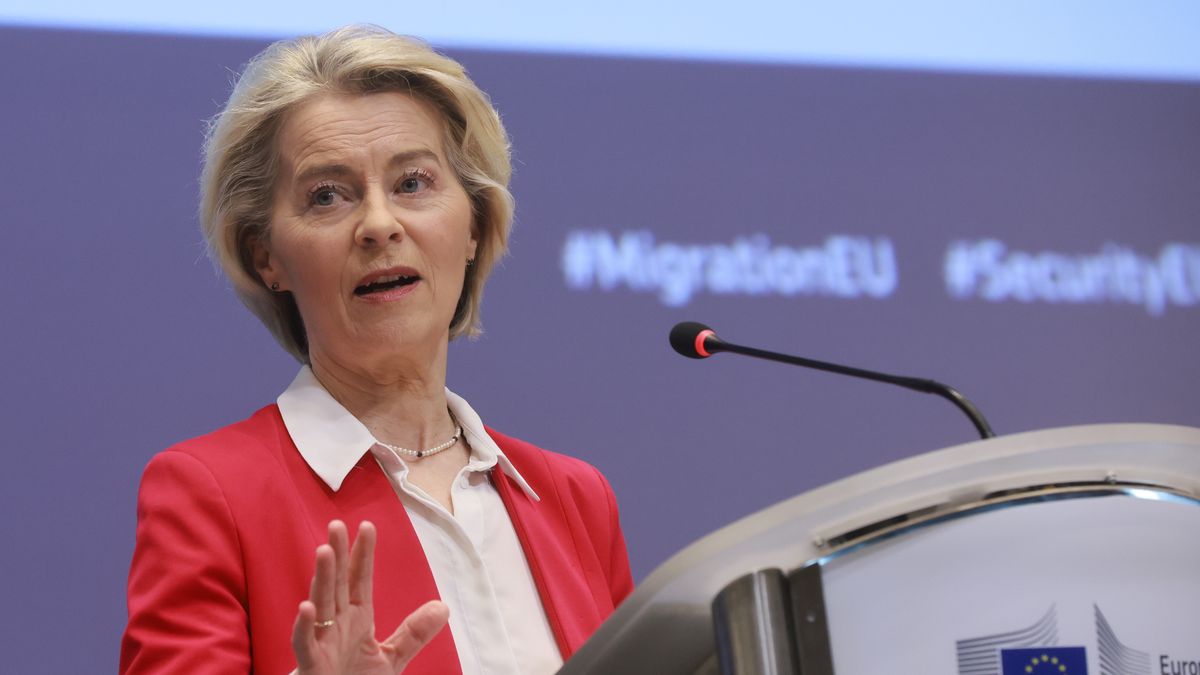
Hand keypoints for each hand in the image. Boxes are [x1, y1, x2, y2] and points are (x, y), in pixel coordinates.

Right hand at [291, 521, 448, 674]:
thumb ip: (413, 633)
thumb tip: (442, 607)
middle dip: (337, 555)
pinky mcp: (310, 666)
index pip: (359, 581)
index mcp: (356, 620)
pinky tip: (306, 607)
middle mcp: (336, 626)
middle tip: (337, 525)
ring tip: (324, 552)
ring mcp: (321, 644)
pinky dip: (303, 627)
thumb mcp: (391, 658)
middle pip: (337, 585)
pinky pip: (304, 644)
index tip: (368, 526)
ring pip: (319, 606)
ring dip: (321, 580)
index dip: (363, 554)